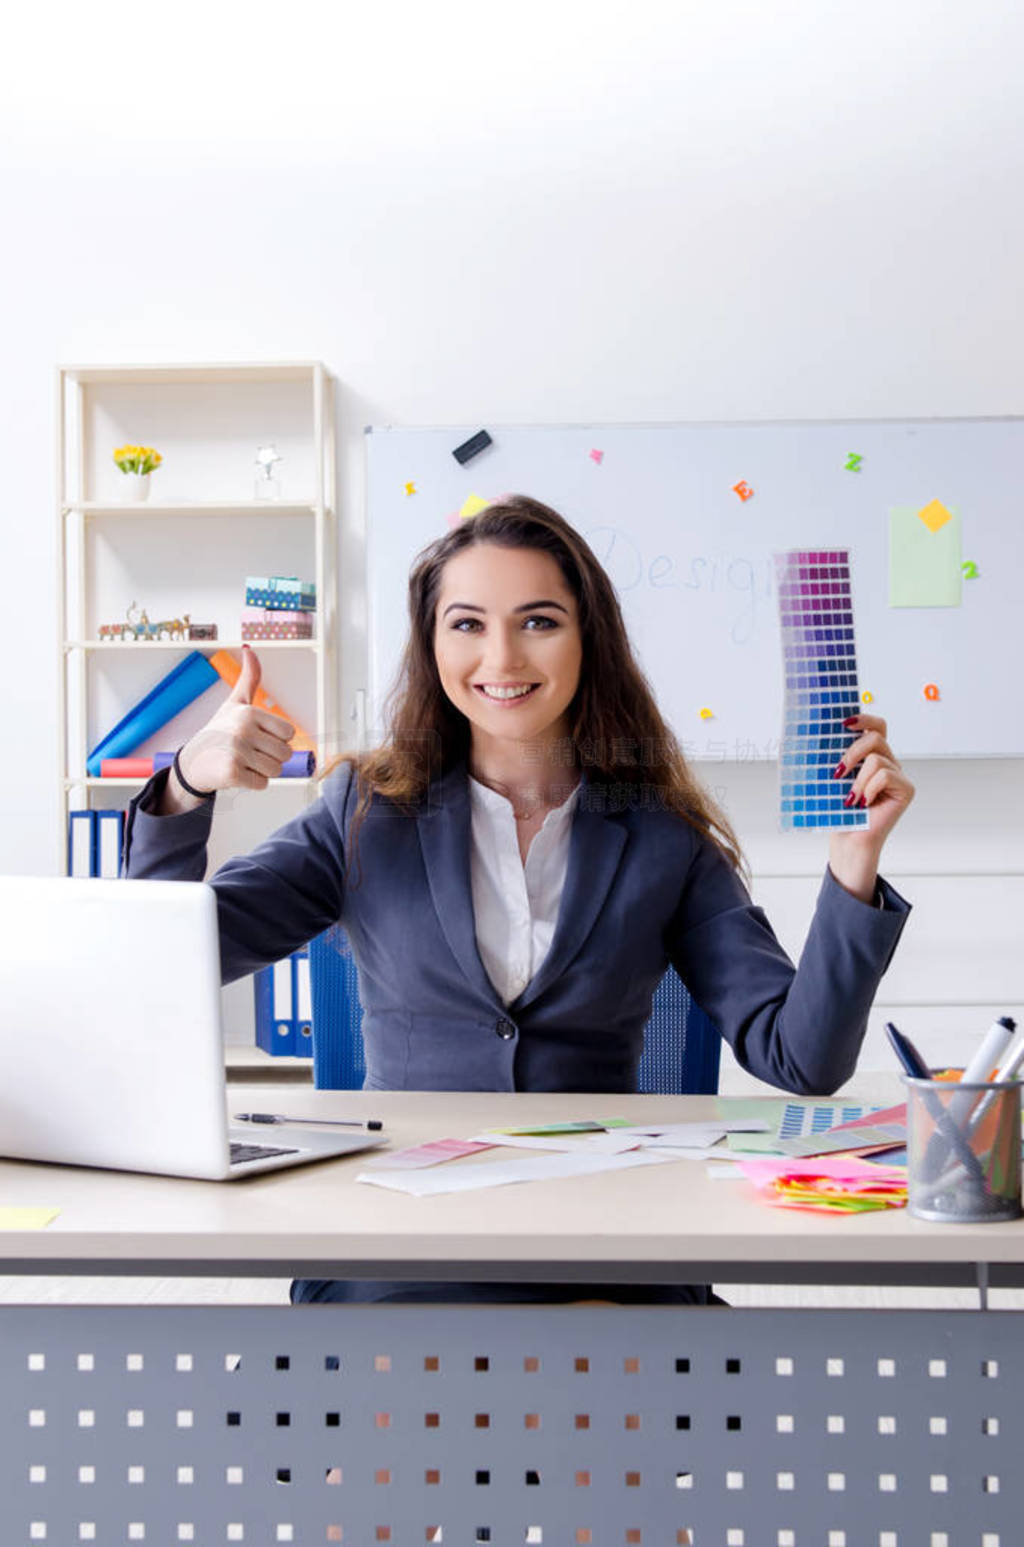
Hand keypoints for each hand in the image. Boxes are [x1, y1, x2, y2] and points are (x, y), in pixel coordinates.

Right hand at [174, 646, 294, 799]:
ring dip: (262, 771)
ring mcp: (237, 751)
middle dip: (271, 758)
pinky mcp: (231, 772)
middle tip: (249, 753)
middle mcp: (242, 729)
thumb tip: (249, 649)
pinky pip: (262, 784)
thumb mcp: (235, 703)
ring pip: (275, 770)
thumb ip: (249, 678)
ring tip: (243, 762)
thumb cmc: (219, 731)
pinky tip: (236, 773)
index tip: (257, 737)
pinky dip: (252, 783)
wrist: (192, 762)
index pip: (289, 733)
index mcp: (249, 712)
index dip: (276, 739)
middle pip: (285, 754)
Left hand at [828, 713, 914, 901]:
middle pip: (876, 737)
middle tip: (838, 772)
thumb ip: (834, 757)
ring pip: (877, 759)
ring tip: (851, 798)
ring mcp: (898, 775)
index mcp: (871, 755)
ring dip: (858, 780)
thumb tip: (814, 736)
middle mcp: (888, 762)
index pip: (876, 726)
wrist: (848, 838)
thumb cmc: (839, 810)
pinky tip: (864, 803)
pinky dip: (869, 789)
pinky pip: (885, 775)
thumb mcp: (833, 778)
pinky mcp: (905, 789)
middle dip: (852, 752)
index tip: (844, 723)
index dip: (863, 718)